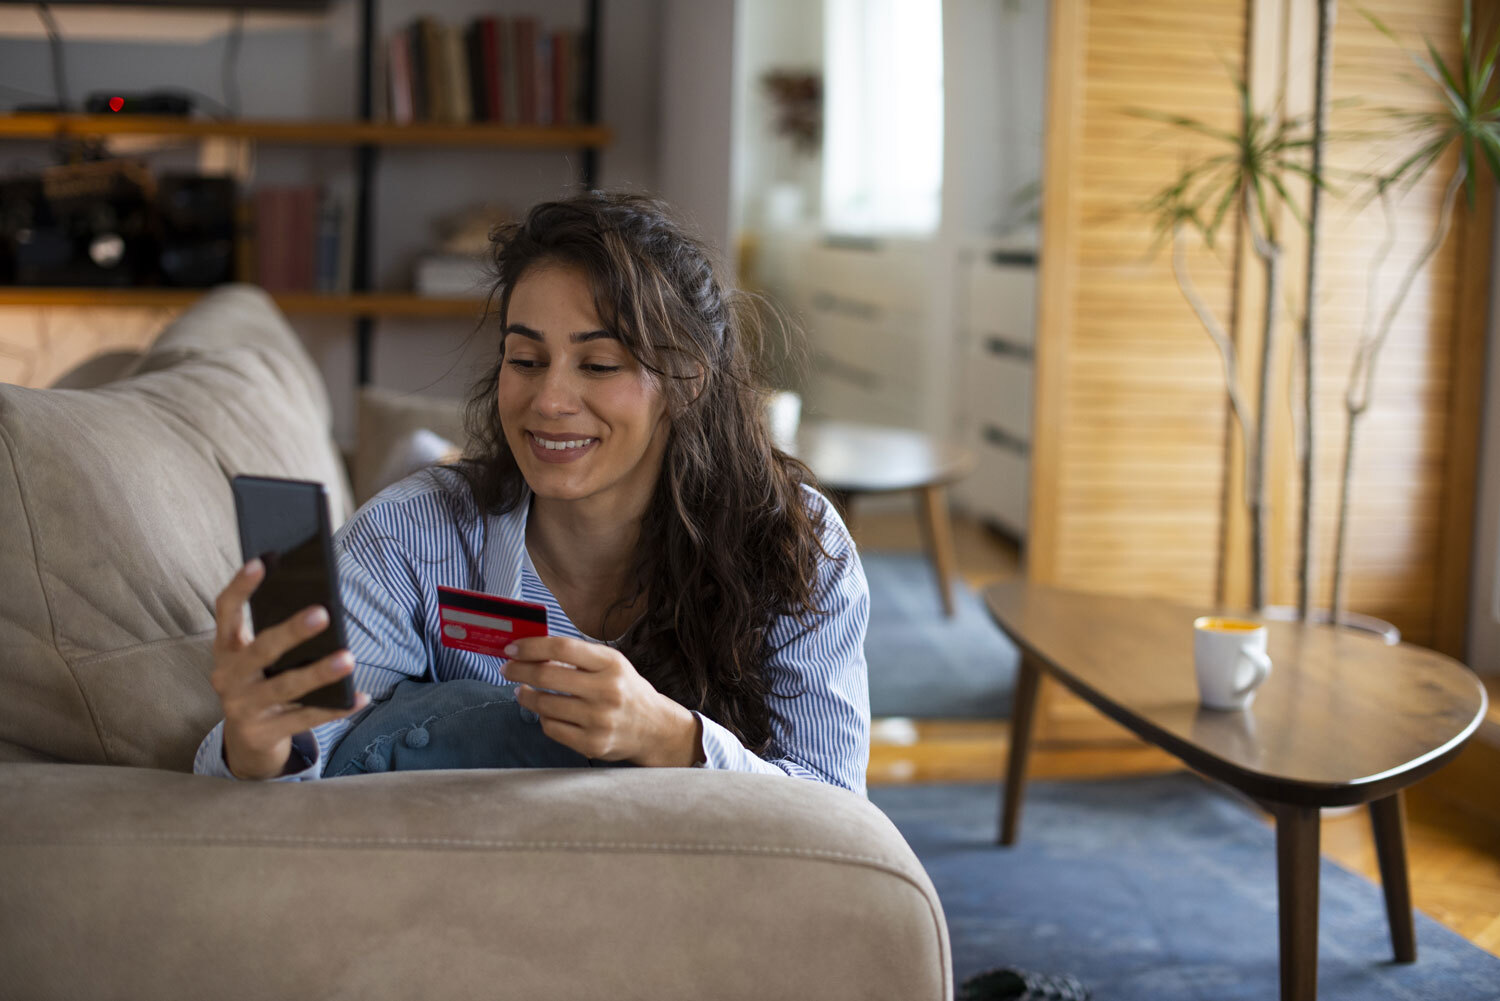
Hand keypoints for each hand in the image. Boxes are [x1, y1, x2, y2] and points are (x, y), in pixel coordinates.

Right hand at [209, 559, 369, 779]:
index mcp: (226, 649)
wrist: (247, 741)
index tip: (261, 561)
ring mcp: (241, 708)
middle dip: (291, 632)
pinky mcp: (262, 734)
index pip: (226, 611)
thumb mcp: (257, 660)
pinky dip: (335, 709)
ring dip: (318, 673)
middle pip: (261, 650)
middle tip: (323, 613)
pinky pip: (305, 719)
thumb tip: (322, 608)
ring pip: (285, 687)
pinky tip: (360, 697)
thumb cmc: (261, 683)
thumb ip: (275, 635)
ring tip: (349, 658)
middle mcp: (227, 677)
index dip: (241, 587)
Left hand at [501, 636, 702, 766]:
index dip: (531, 646)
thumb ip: (577, 657)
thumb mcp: (611, 665)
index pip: (563, 647)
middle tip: (506, 668)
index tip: (512, 648)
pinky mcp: (593, 744)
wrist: (655, 729)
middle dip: (518, 670)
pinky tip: (544, 711)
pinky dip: (543, 718)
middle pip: (547, 675)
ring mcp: (600, 720)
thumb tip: (532, 651)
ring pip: (545, 705)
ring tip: (521, 690)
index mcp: (611, 664)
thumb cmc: (626, 690)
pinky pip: (552, 728)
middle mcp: (607, 691)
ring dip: (525, 695)